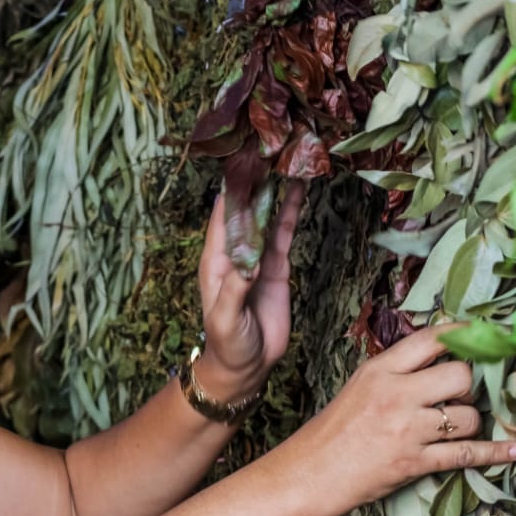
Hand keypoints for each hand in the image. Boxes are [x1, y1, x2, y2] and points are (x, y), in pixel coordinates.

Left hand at [196, 181, 305, 400]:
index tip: (246, 159)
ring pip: (268, 215)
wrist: (246, 367)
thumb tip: (247, 262)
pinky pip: (284, 232)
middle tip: (272, 147)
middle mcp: (235, 251)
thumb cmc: (228, 344)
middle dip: (257, 180)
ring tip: (289, 160)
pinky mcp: (276, 266)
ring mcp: (257, 257)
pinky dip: (291, 211)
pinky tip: (300, 190)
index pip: (224, 215)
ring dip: (276, 190)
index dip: (234, 188)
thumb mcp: (227, 320)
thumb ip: (234, 291)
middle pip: (247, 208)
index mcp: (216, 259)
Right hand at [291, 327, 515, 508]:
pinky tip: (514, 450)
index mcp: (380, 371)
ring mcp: (408, 431)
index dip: (462, 334)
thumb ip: (397, 370)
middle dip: (468, 385)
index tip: (482, 333)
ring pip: (467, 416)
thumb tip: (441, 357)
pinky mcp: (415, 462)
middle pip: (459, 375)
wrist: (312, 473)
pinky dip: (494, 453)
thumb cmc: (334, 430)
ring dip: (471, 421)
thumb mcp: (360, 386)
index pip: (430, 340)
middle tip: (459, 394)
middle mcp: (397, 395)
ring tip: (456, 426)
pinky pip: (466, 454)